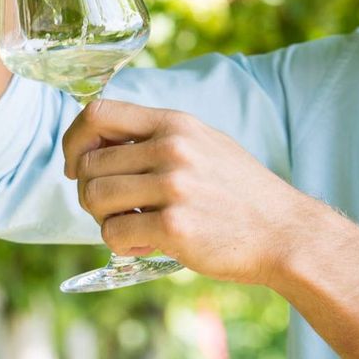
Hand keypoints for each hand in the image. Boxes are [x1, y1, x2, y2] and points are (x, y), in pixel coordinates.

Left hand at [63, 98, 306, 285]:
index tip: (76, 164)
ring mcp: (173, 186)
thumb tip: (102, 142)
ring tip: (129, 226)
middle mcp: (171, 148)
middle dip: (88, 191)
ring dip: (101, 219)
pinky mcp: (174, 227)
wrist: (284, 231)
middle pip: (89, 163)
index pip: (98, 113)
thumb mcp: (203, 142)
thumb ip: (158, 137)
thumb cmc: (239, 191)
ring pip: (94, 197)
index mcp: (174, 123)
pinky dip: (120, 244)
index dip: (74, 140)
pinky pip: (113, 233)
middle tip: (111, 209)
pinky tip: (145, 245)